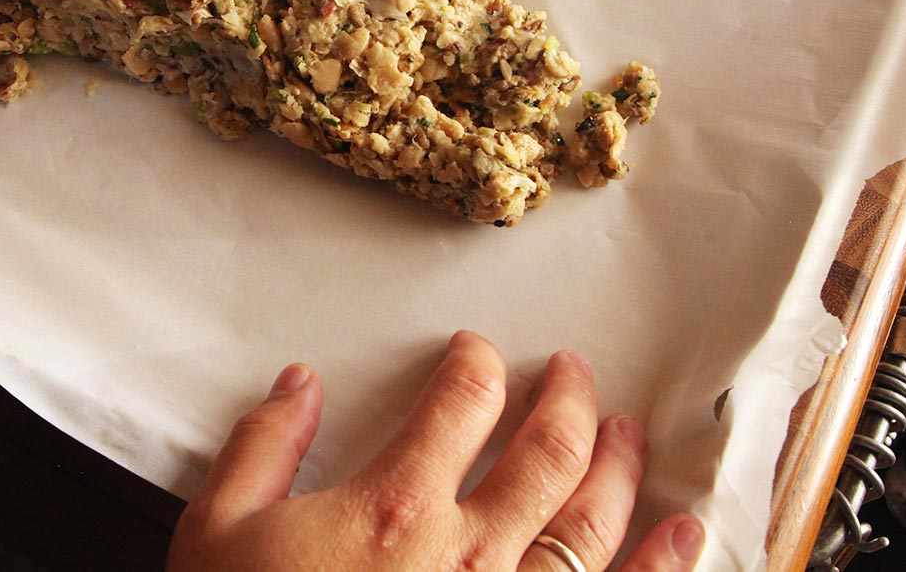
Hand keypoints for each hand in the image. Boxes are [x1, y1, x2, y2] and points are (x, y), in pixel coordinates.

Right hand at [169, 332, 703, 570]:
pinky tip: (683, 534)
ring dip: (615, 466)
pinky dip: (657, 566)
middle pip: (547, 450)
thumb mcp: (222, 528)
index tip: (475, 354)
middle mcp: (468, 549)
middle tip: (574, 372)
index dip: (476, 364)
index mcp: (396, 505)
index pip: (463, 402)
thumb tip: (298, 385)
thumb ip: (263, 446)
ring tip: (625, 433)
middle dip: (569, 399)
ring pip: (590, 521)